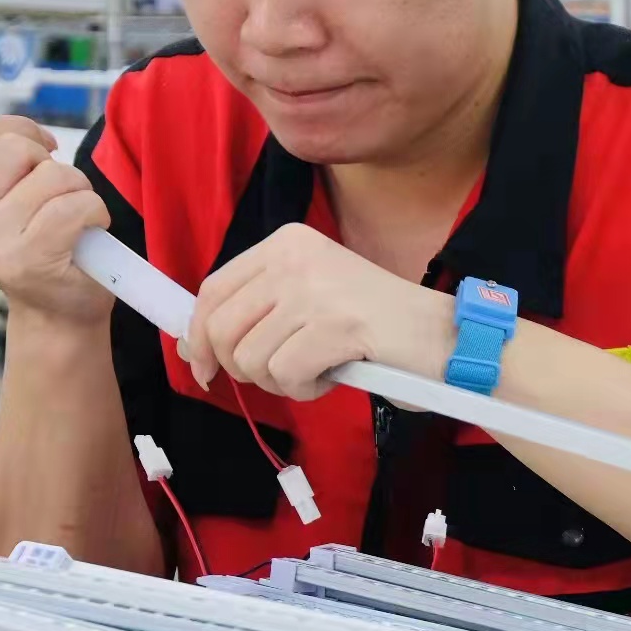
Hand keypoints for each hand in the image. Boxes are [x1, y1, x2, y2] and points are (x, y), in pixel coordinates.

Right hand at [0, 87, 111, 324]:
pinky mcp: (30, 259)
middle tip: (46, 195)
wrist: (52, 306)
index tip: (31, 154)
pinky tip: (81, 234)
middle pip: (15, 147)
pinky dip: (93, 212)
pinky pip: (78, 202)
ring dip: (74, 190)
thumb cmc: (21, 238)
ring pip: (53, 173)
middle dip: (46, 163)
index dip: (17, 133)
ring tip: (64, 219)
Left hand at [181, 223, 454, 400]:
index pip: (212, 290)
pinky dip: (306, 389)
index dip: (199, 336)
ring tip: (317, 370)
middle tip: (279, 375)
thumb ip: (251, 314)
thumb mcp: (305, 301)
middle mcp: (295, 256)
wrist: (442, 336)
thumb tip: (188, 345)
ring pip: (251, 358)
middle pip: (222, 328)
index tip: (204, 367)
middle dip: (241, 367)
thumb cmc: (373, 327)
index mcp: (285, 242)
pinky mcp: (335, 324)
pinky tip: (334, 376)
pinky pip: (285, 375)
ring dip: (281, 382)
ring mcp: (315, 288)